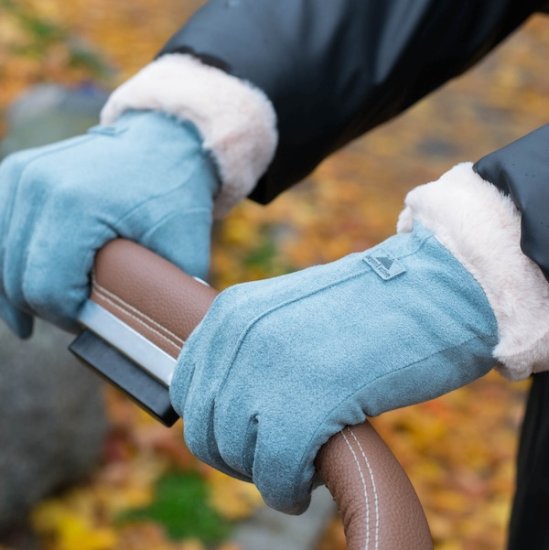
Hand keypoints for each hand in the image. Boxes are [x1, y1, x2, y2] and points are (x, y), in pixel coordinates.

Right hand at [0, 111, 218, 336]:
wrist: (162, 141)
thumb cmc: (175, 194)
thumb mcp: (186, 248)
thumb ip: (170, 297)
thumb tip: (167, 341)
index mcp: (76, 206)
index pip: (45, 289)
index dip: (65, 318)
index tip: (88, 323)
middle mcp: (38, 185)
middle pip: (16, 278)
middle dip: (42, 308)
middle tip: (73, 318)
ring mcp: (21, 175)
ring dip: (18, 289)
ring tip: (42, 311)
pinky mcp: (15, 172)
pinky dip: (8, 261)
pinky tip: (23, 281)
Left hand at [170, 194, 499, 513]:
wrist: (430, 291)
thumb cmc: (369, 308)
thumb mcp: (290, 314)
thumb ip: (252, 347)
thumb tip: (230, 401)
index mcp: (230, 312)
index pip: (188, 388)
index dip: (214, 424)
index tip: (246, 437)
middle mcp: (238, 337)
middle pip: (206, 429)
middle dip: (237, 456)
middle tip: (275, 459)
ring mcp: (268, 369)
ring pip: (236, 454)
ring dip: (264, 473)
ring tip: (298, 465)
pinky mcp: (305, 406)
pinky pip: (275, 473)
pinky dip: (287, 490)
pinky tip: (307, 484)